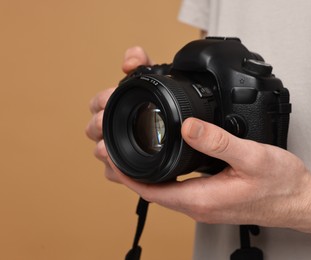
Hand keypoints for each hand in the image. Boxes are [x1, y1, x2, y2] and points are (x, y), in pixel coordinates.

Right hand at [85, 46, 151, 181]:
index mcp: (113, 107)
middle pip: (92, 127)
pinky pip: (112, 173)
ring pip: (99, 151)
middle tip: (106, 121)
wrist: (175, 136)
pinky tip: (125, 170)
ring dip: (103, 149)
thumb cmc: (157, 108)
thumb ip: (142, 64)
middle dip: (98, 123)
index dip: (101, 100)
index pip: (97, 102)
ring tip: (109, 148)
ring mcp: (114, 149)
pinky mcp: (123, 169)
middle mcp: (110, 128)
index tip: (110, 98)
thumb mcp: (153, 83)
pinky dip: (116, 171)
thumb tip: (131, 57)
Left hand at [111, 117, 310, 226]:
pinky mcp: (212, 199)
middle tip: (112, 150)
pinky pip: (178, 189)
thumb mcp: (251, 157)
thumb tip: (190, 127)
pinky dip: (163, 176)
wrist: (301, 201)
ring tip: (129, 154)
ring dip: (143, 175)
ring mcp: (205, 205)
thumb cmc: (281, 185)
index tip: (109, 156)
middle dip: (128, 174)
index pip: (150, 191)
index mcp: (202, 199)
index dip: (126, 174)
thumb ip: (218, 142)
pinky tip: (163, 163)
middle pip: (152, 192)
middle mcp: (199, 206)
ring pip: (164, 191)